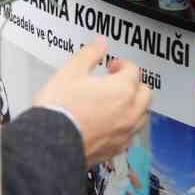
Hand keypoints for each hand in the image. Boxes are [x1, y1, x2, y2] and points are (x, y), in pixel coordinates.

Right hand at [33, 38, 149, 165]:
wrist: (49, 144)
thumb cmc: (59, 110)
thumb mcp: (71, 72)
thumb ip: (89, 55)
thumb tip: (100, 43)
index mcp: (122, 90)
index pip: (133, 71)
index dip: (122, 64)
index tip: (112, 66)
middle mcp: (128, 113)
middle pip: (145, 94)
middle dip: (134, 84)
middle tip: (118, 81)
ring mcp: (123, 133)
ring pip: (142, 116)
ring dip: (135, 106)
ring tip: (119, 102)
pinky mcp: (115, 150)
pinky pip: (130, 136)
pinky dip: (126, 127)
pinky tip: (114, 125)